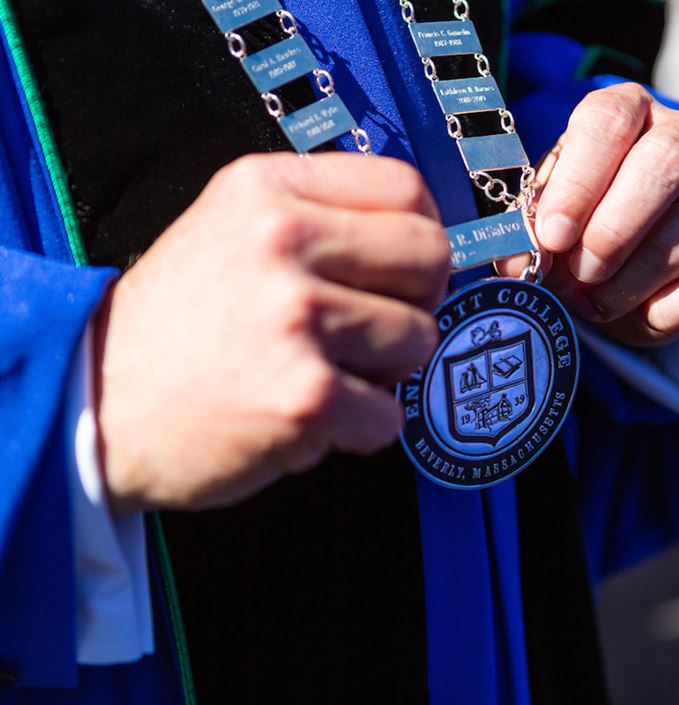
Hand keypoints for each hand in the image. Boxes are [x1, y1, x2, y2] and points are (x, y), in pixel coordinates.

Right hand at [95, 153, 450, 513]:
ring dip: (386, 369)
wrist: (94, 402)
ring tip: (329, 371)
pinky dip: (360, 428)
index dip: (422, 232)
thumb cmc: (173, 323)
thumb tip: (418, 235)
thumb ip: (315, 217)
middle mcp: (281, 241)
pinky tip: (311, 415)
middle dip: (416, 300)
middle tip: (374, 326)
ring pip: (419, 338)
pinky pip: (390, 416)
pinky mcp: (305, 394)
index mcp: (267, 190)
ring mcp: (296, 317)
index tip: (405, 266)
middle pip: (430, 256)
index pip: (405, 187)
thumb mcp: (228, 228)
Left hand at [502, 82, 678, 346]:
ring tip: (590, 300)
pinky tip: (631, 314)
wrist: (618, 251)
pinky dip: (663, 313)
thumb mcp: (543, 209)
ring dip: (626, 284)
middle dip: (611, 234)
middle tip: (577, 274)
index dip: (578, 184)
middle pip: (662, 167)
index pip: (608, 123)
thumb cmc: (573, 217)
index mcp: (626, 110)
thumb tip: (518, 265)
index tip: (552, 236)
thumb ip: (527, 228)